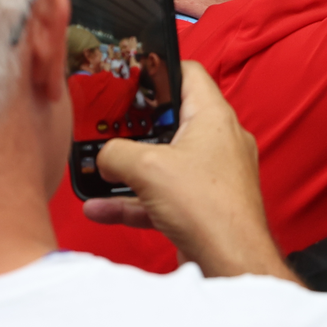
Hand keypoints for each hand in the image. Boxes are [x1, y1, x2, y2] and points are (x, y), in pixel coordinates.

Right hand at [83, 61, 296, 282]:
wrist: (230, 258)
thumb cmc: (208, 205)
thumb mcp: (147, 168)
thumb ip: (116, 153)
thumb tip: (104, 157)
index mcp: (213, 117)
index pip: (190, 74)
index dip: (162, 68)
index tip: (134, 71)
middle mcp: (218, 141)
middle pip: (172, 122)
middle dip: (137, 128)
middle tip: (107, 127)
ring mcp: (212, 174)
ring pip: (163, 163)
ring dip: (128, 170)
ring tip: (96, 171)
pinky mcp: (203, 205)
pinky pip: (162, 196)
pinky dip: (133, 201)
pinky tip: (100, 208)